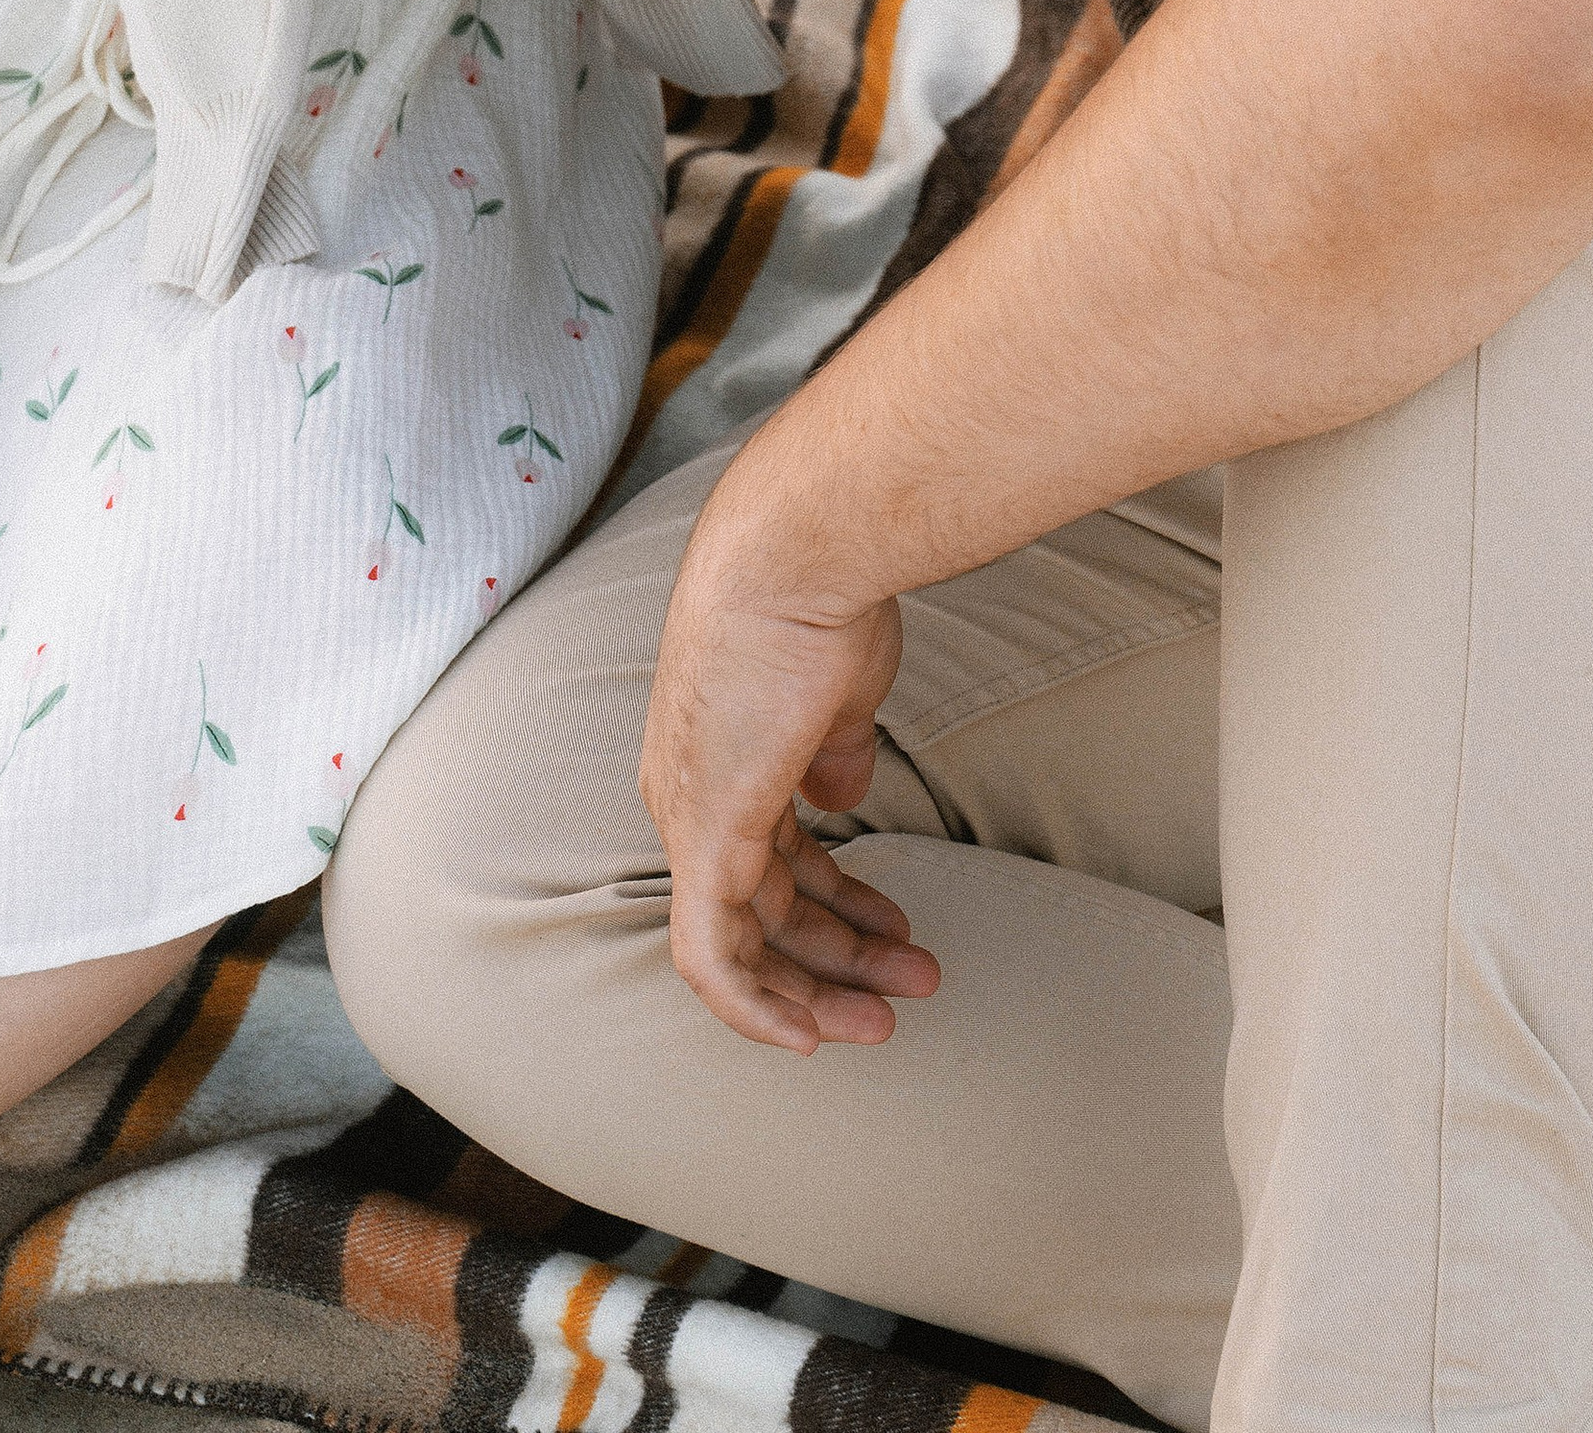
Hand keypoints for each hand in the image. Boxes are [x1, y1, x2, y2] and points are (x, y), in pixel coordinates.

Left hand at [640, 516, 941, 1053]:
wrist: (795, 556)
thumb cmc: (822, 601)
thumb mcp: (840, 692)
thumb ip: (834, 753)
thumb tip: (839, 800)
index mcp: (719, 756)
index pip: (769, 856)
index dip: (830, 901)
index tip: (890, 926)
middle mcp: (689, 794)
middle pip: (761, 906)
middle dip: (836, 957)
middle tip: (903, 990)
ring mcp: (691, 816)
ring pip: (743, 939)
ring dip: (819, 983)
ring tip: (893, 1009)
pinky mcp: (705, 835)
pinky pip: (712, 954)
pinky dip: (755, 1005)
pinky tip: (806, 1035)